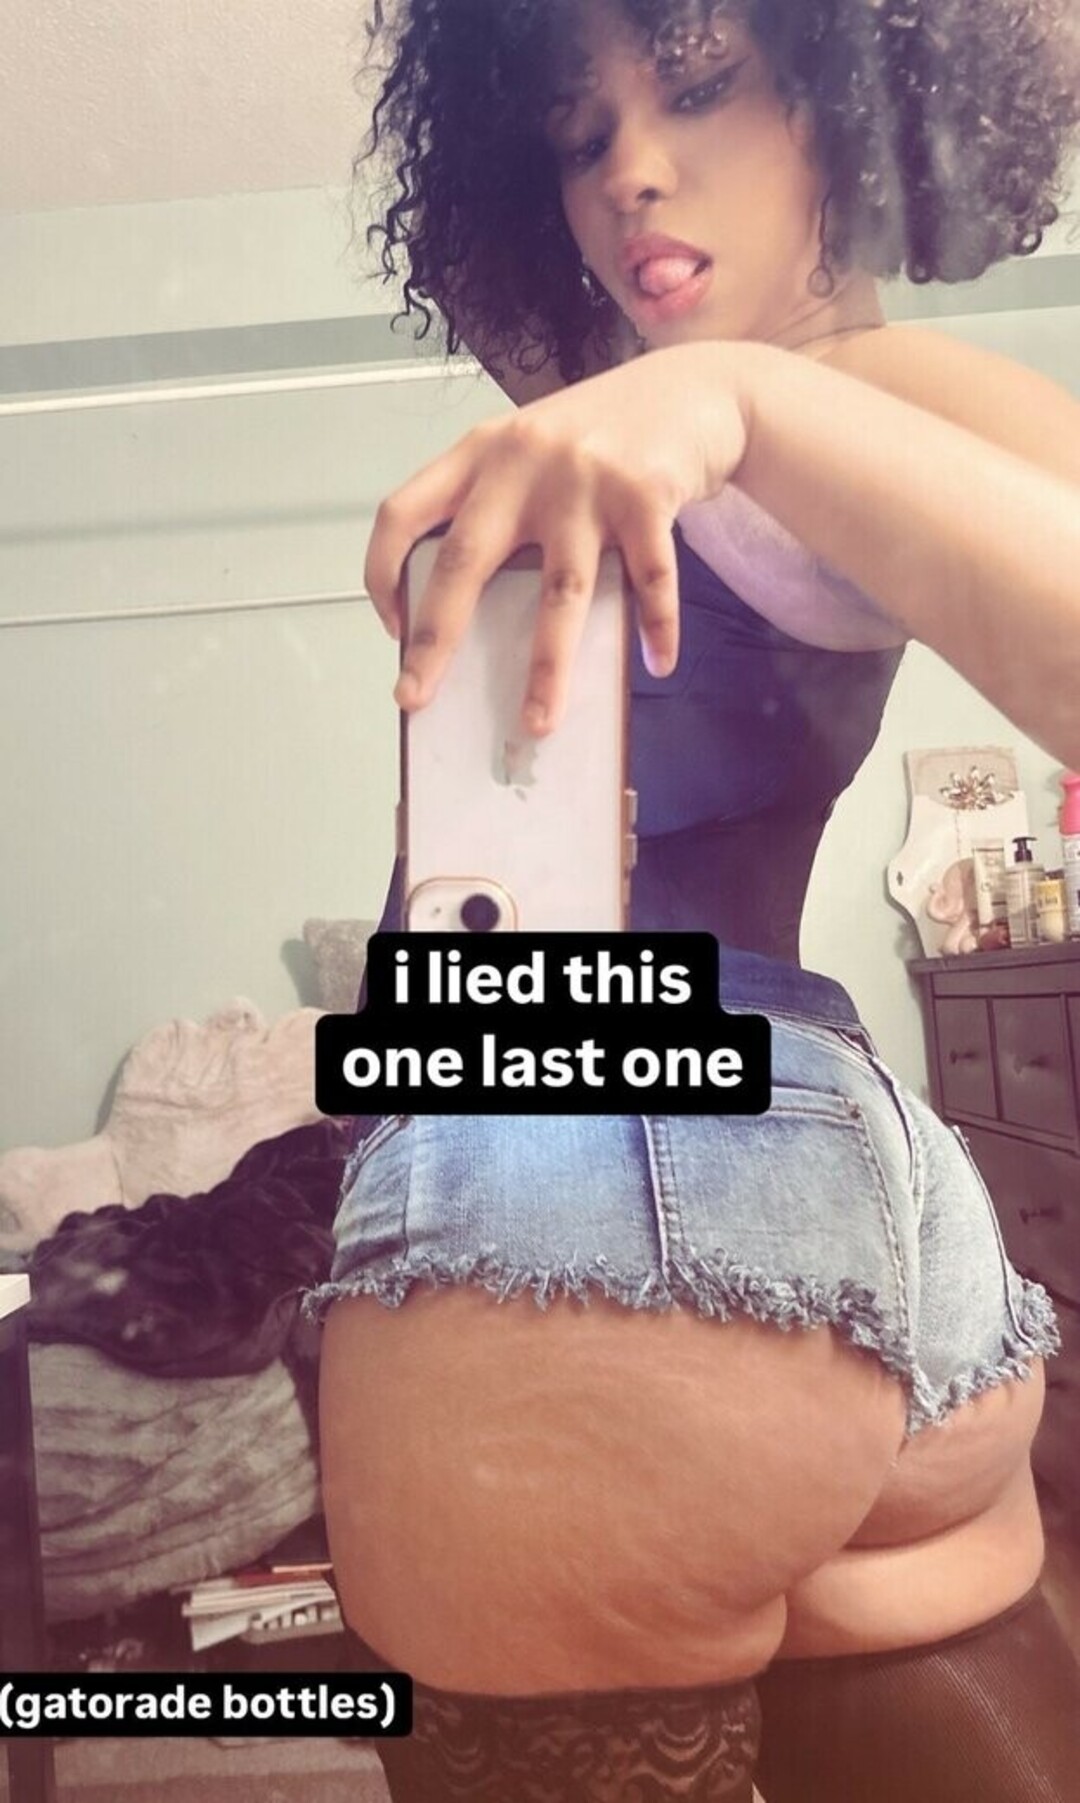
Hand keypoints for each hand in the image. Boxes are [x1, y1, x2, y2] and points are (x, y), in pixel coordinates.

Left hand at [363, 344, 747, 734]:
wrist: (692, 388)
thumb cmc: (601, 435)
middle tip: (416, 696)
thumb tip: (470, 613)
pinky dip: (655, 626)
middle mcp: (522, 462)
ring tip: (538, 722)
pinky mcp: (646, 493)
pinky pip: (648, 578)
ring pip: (560, 591)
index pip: (402, 513)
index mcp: (480, 454)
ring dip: (549, 668)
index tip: (392, 629)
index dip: (383, 573)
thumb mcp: (530, 452)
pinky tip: (657, 662)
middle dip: (436, 638)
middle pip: (466, 561)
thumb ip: (497, 507)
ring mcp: (586, 479)